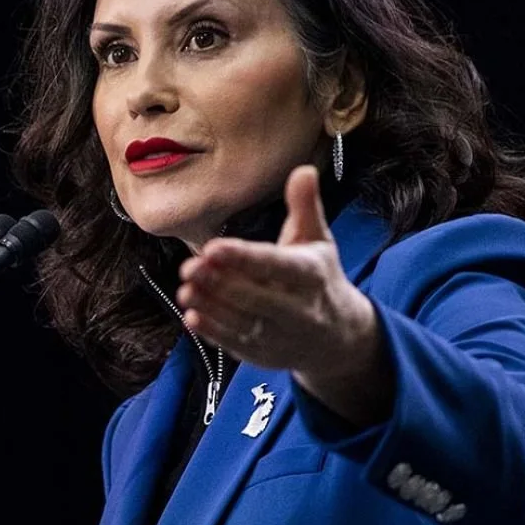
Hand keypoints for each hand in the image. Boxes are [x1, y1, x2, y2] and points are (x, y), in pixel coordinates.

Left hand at [177, 165, 390, 425]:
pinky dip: (214, 332)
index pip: (277, 266)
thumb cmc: (319, 277)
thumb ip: (306, 206)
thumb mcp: (318, 239)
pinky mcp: (266, 354)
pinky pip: (238, 345)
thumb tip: (303, 169)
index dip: (245, 258)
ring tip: (185, 288)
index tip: (214, 247)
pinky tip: (192, 316)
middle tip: (189, 266)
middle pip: (257, 298)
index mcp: (312, 275)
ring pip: (244, 323)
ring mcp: (283, 336)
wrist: (338, 336)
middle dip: (221, 283)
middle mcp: (300, 309)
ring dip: (212, 307)